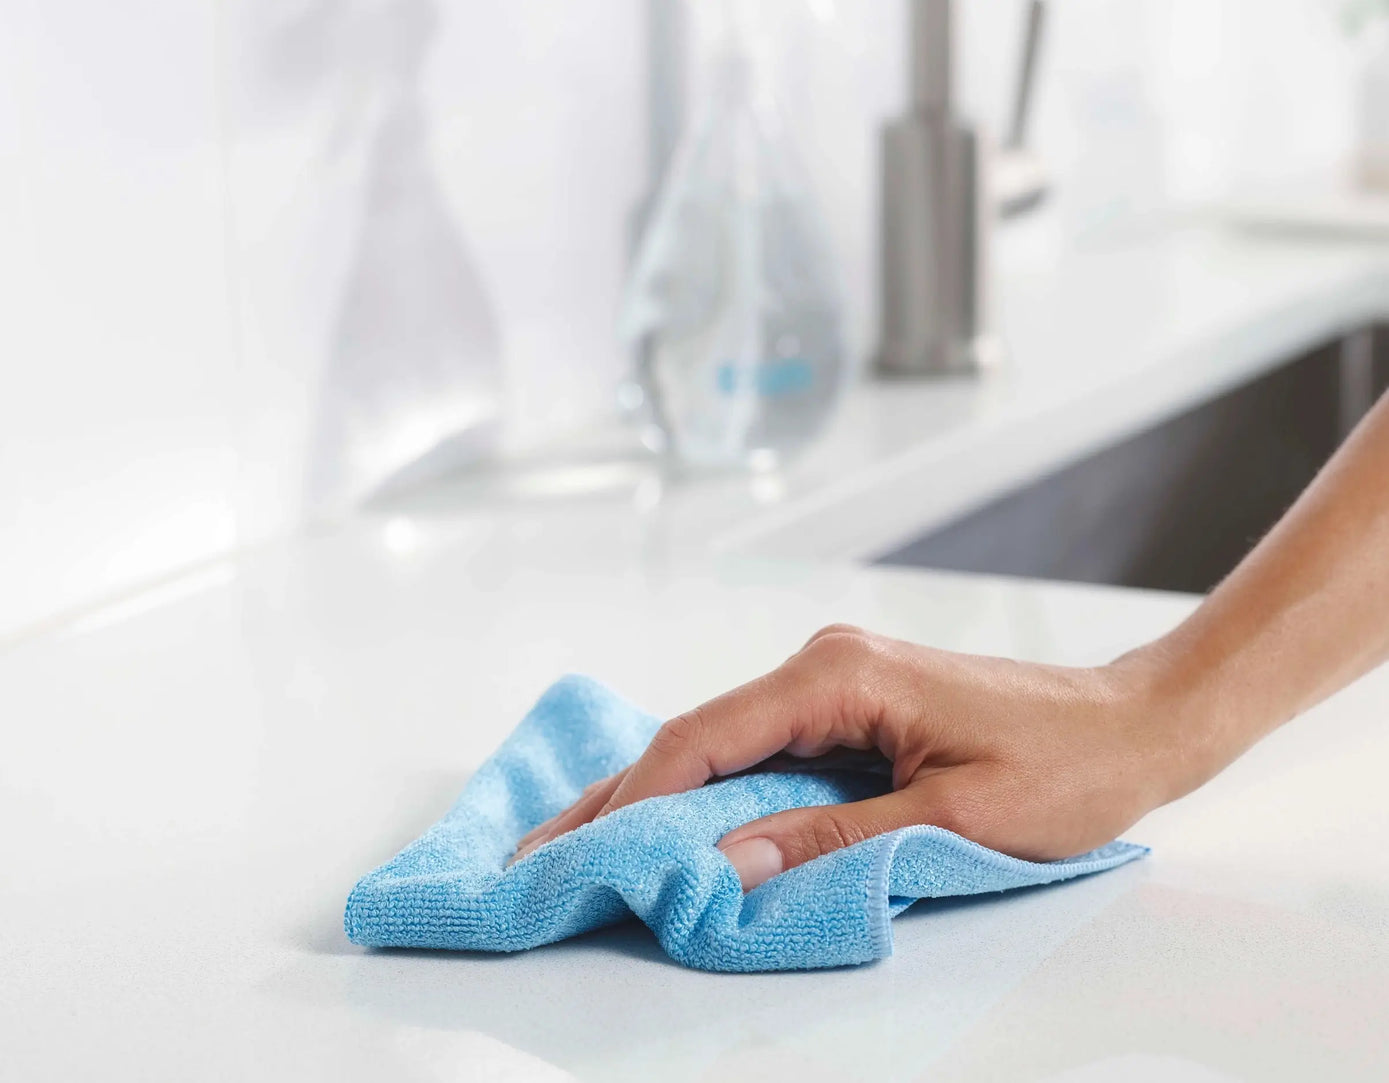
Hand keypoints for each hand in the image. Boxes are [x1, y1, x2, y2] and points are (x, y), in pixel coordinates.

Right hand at [514, 625, 1202, 889]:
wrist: (1134, 724)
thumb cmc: (1064, 766)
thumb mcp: (948, 817)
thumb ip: (833, 840)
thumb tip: (727, 865)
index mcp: (837, 677)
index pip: (704, 739)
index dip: (635, 800)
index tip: (581, 853)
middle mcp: (821, 666)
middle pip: (693, 736)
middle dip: (617, 797)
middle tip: (539, 852)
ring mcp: (831, 684)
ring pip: (718, 744)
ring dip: (653, 796)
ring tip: (584, 846)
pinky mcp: (846, 708)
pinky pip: (756, 750)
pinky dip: (705, 789)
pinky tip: (665, 821)